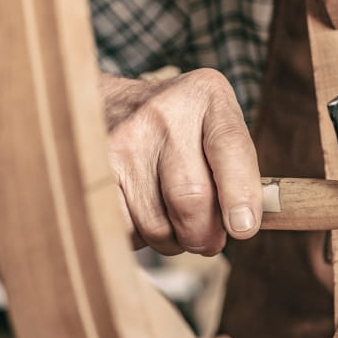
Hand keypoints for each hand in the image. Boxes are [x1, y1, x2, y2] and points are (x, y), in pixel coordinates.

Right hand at [102, 68, 262, 255]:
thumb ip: (238, 170)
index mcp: (207, 97)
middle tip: (206, 240)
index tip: (243, 227)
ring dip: (172, 240)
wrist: (110, 103)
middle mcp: (164, 112)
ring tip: (171, 220)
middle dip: (204, 235)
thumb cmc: (178, 128)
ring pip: (157, 225)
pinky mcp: (95, 168)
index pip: (230, 146)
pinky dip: (139, 238)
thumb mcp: (214, 126)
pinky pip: (125, 230)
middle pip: (191, 198)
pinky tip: (142, 214)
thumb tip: (242, 227)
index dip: (240, 193)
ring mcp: (123, 139)